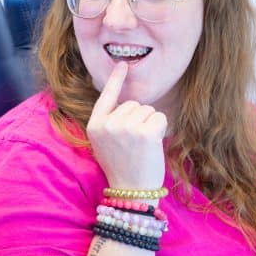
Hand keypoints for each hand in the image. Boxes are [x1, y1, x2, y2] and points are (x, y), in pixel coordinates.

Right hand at [86, 62, 167, 191]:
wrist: (131, 191)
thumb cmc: (121, 166)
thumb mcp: (104, 143)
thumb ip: (109, 122)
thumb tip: (126, 103)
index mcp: (95, 125)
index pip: (105, 97)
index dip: (115, 80)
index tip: (123, 64)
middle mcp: (108, 123)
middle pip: (133, 104)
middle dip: (139, 119)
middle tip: (134, 143)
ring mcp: (125, 127)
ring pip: (147, 110)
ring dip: (149, 124)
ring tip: (142, 146)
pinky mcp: (143, 132)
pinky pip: (159, 117)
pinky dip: (160, 129)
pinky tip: (152, 144)